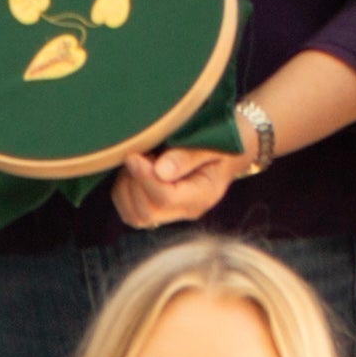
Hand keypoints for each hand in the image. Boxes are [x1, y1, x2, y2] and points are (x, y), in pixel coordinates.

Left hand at [108, 143, 244, 230]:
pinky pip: (130, 211)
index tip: (134, 155)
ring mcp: (172, 213)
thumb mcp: (214, 143)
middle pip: (146, 211)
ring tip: (137, 161)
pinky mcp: (158, 209)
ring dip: (126, 188)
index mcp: (203, 195)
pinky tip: (134, 170)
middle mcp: (186, 210)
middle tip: (137, 154)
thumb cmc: (225, 141)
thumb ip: (188, 156)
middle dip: (134, 182)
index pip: (165, 197)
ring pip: (135, 215)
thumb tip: (160, 171)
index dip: (145, 177)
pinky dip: (123, 192)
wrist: (232, 149)